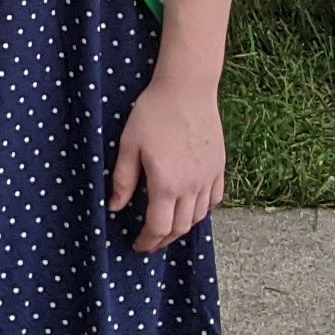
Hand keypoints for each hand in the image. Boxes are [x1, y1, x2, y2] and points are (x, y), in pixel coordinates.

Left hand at [108, 72, 226, 254]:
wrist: (187, 88)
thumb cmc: (153, 113)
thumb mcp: (129, 145)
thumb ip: (123, 180)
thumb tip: (115, 207)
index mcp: (166, 184)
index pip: (159, 227)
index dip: (148, 241)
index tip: (138, 246)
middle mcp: (191, 187)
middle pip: (180, 227)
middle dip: (164, 239)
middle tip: (151, 242)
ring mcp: (208, 177)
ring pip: (199, 216)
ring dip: (183, 227)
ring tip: (168, 227)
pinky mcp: (218, 166)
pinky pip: (214, 199)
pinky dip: (203, 210)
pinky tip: (192, 207)